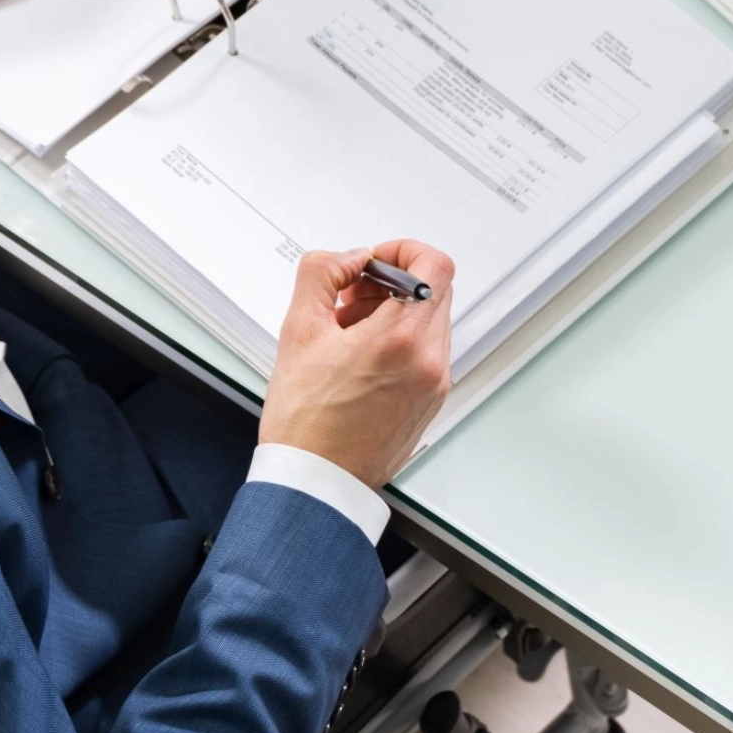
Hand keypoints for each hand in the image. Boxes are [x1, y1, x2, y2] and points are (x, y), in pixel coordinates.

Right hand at [260, 240, 455, 488]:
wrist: (317, 483)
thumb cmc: (306, 422)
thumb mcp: (298, 330)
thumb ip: (322, 273)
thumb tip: (348, 257)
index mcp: (401, 339)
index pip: (435, 265)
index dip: (403, 249)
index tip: (372, 263)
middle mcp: (429, 362)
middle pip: (433, 290)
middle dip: (390, 281)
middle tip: (350, 297)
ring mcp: (434, 384)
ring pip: (430, 320)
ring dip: (393, 311)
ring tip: (348, 333)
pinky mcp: (431, 401)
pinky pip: (426, 352)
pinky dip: (399, 341)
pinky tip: (358, 358)